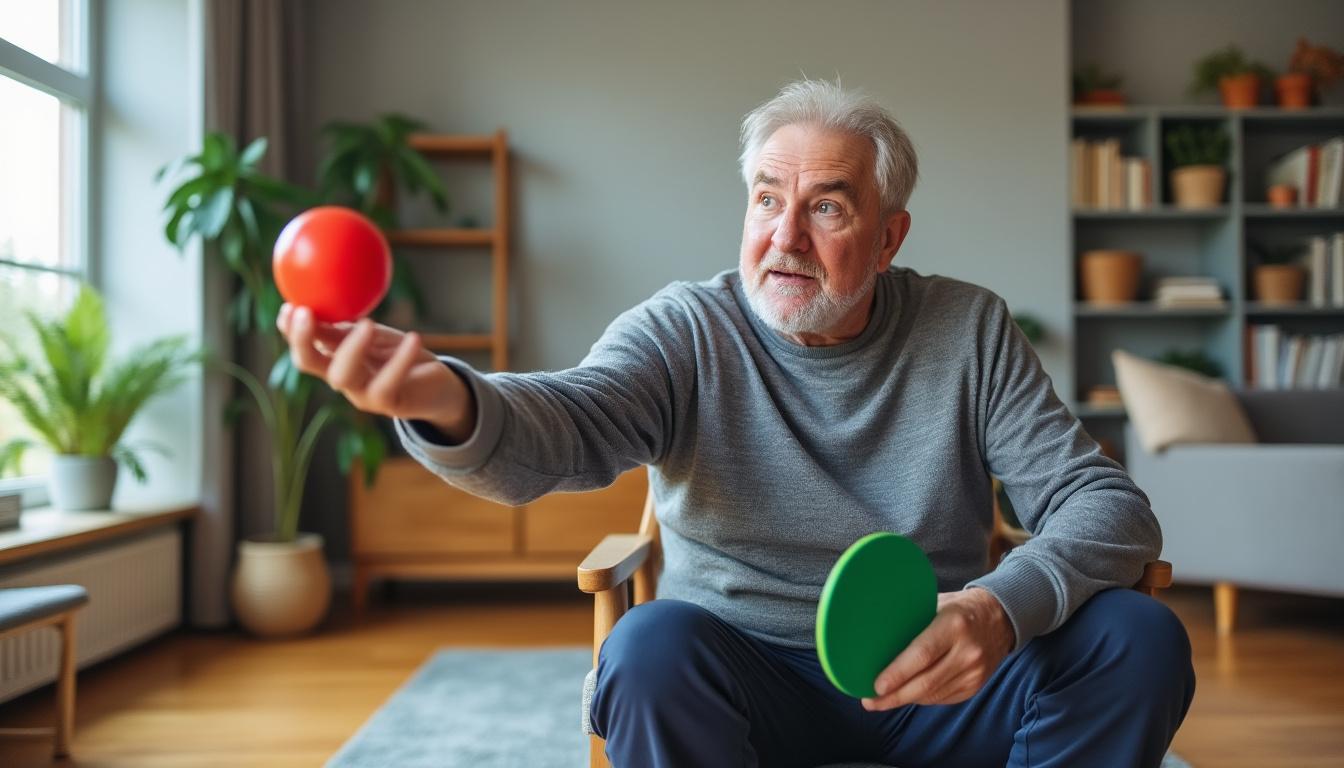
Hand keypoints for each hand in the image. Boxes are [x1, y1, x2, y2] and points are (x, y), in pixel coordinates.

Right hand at [278, 303, 474, 438]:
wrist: (437, 387)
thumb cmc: (402, 354)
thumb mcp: (374, 333)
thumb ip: (348, 322)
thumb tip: (327, 288)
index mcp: (334, 359)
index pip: (302, 344)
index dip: (289, 329)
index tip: (289, 306)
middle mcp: (342, 378)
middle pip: (308, 363)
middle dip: (302, 339)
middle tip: (307, 313)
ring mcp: (361, 395)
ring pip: (343, 376)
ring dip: (351, 348)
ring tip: (367, 323)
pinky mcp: (387, 404)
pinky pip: (388, 382)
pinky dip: (400, 359)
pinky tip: (413, 337)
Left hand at [861, 587, 1013, 711]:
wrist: (1001, 618)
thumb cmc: (958, 608)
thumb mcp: (936, 603)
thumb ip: (912, 620)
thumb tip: (874, 636)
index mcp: (954, 624)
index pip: (922, 654)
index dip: (897, 673)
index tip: (876, 685)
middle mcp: (968, 651)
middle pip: (925, 682)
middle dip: (894, 696)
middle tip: (870, 701)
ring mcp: (975, 672)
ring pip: (933, 695)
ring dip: (905, 700)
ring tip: (881, 701)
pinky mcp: (976, 686)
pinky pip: (942, 698)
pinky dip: (922, 698)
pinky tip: (906, 695)